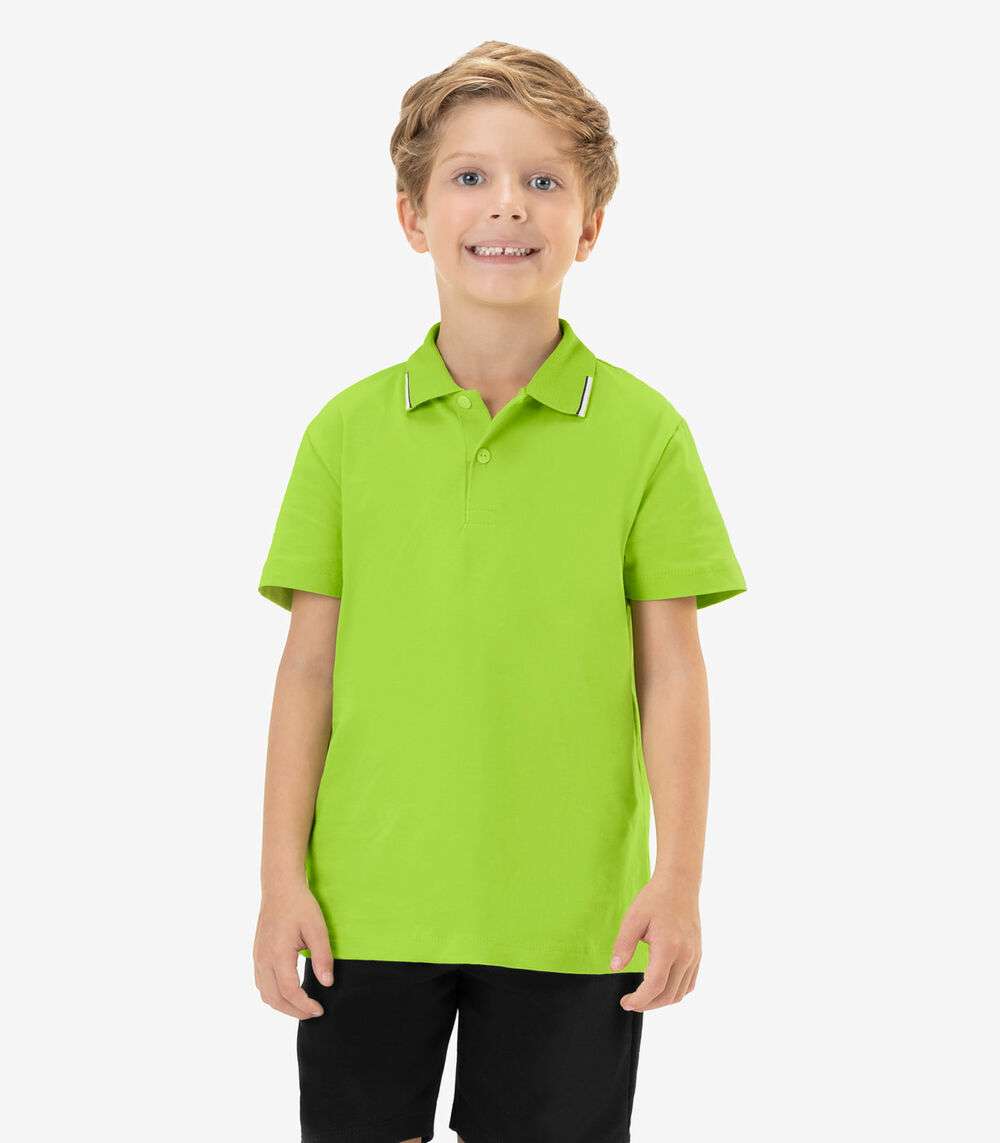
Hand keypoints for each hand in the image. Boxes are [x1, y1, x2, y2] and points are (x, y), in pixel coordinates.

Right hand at [253, 880, 334, 1018]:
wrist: (280, 888)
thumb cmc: (300, 906)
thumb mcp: (317, 928)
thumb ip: (322, 957)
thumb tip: (327, 983)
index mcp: (278, 954)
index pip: (290, 991)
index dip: (304, 1005)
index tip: (319, 1010)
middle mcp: (263, 959)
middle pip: (274, 999)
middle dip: (294, 1011)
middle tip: (313, 1012)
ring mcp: (258, 957)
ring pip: (265, 994)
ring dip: (282, 1005)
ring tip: (302, 1006)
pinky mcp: (257, 954)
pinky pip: (261, 983)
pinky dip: (274, 995)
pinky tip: (288, 992)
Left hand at [609, 875, 700, 1011]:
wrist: (680, 884)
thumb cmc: (654, 899)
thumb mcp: (633, 918)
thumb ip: (623, 945)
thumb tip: (615, 968)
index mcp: (668, 947)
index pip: (655, 986)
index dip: (639, 1000)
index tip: (625, 1002)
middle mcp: (685, 955)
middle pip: (668, 995)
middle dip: (648, 1004)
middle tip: (631, 1002)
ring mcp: (694, 956)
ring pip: (680, 993)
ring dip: (661, 1000)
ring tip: (644, 997)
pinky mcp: (698, 954)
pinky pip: (689, 983)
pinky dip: (675, 992)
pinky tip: (661, 987)